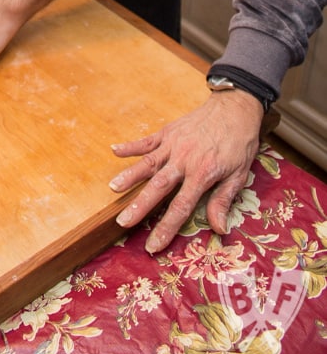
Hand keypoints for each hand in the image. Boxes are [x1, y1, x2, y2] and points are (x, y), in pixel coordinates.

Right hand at [108, 90, 263, 252]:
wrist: (235, 108)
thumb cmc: (239, 143)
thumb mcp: (239, 175)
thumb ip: (223, 200)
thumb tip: (218, 229)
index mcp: (202, 173)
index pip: (181, 206)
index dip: (166, 228)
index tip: (152, 245)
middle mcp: (184, 160)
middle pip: (158, 187)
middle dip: (139, 206)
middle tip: (122, 221)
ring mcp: (173, 144)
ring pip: (148, 163)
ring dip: (130, 176)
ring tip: (113, 188)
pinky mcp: (168, 132)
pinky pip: (147, 140)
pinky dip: (131, 146)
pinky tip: (114, 150)